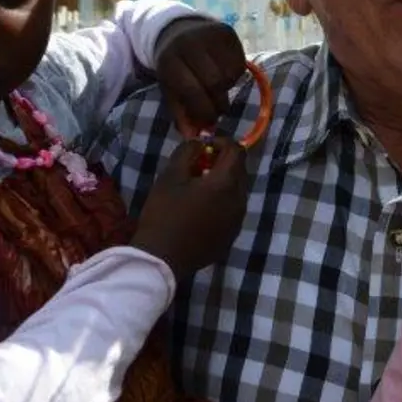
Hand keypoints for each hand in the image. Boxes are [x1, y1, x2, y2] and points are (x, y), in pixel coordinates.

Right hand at [131, 136, 249, 280]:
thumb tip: (201, 143)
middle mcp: (239, 201)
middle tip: (198, 165)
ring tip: (198, 187)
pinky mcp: (231, 237)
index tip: (203, 147)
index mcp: (226, 184)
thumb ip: (188, 152)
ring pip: (237, 192)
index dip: (221, 142)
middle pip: (240, 171)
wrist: (161, 258)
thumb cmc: (164, 213)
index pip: (236, 151)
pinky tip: (201, 210)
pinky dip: (222, 203)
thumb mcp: (171, 176)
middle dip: (223, 162)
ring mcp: (237, 222)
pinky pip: (233, 211)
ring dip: (223, 183)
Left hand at [154, 17, 247, 134]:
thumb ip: (181, 113)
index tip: (209, 121)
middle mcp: (189, 44)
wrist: (177, 31)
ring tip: (218, 86)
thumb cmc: (174, 67)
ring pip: (230, 73)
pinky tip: (224, 71)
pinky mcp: (227, 31)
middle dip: (219, 101)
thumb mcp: (170, 89)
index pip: (192, 91)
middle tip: (218, 107)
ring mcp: (209, 35)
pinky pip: (241, 61)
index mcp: (170, 61)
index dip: (204, 111)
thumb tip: (193, 136)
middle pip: (215, 82)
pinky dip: (235, 73)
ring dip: (227, 86)